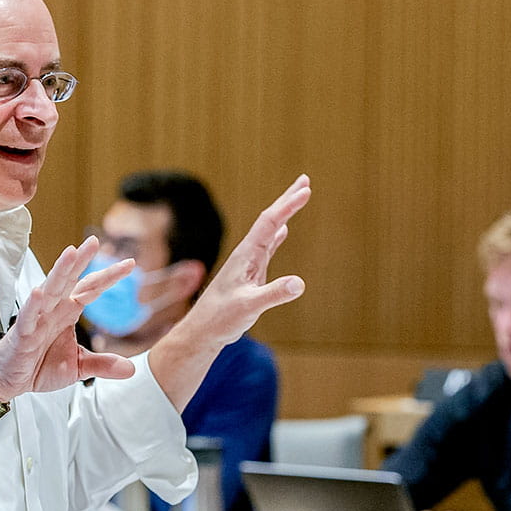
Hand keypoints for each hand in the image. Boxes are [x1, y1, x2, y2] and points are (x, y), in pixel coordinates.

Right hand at [0, 236, 137, 401]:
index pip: (91, 289)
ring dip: (60, 271)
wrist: (10, 380)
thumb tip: (131, 369)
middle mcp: (53, 310)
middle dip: (82, 260)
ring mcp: (36, 319)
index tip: (130, 264)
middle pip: (70, 280)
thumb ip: (102, 364)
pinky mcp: (22, 333)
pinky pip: (27, 316)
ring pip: (50, 290)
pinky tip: (38, 292)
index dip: (108, 277)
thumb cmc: (40, 366)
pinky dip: (33, 305)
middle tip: (94, 241)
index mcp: (68, 312)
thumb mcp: (78, 367)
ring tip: (71, 253)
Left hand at [179, 175, 310, 348]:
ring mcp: (248, 264)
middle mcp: (246, 255)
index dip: (287, 206)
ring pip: (269, 231)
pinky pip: (267, 247)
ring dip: (285, 214)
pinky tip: (283, 231)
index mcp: (245, 256)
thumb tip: (299, 284)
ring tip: (297, 197)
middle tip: (305, 180)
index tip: (306, 190)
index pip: (269, 223)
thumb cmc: (221, 319)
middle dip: (287, 200)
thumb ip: (273, 294)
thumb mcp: (250, 307)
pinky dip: (277, 236)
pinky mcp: (250, 275)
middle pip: (269, 220)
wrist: (203, 331)